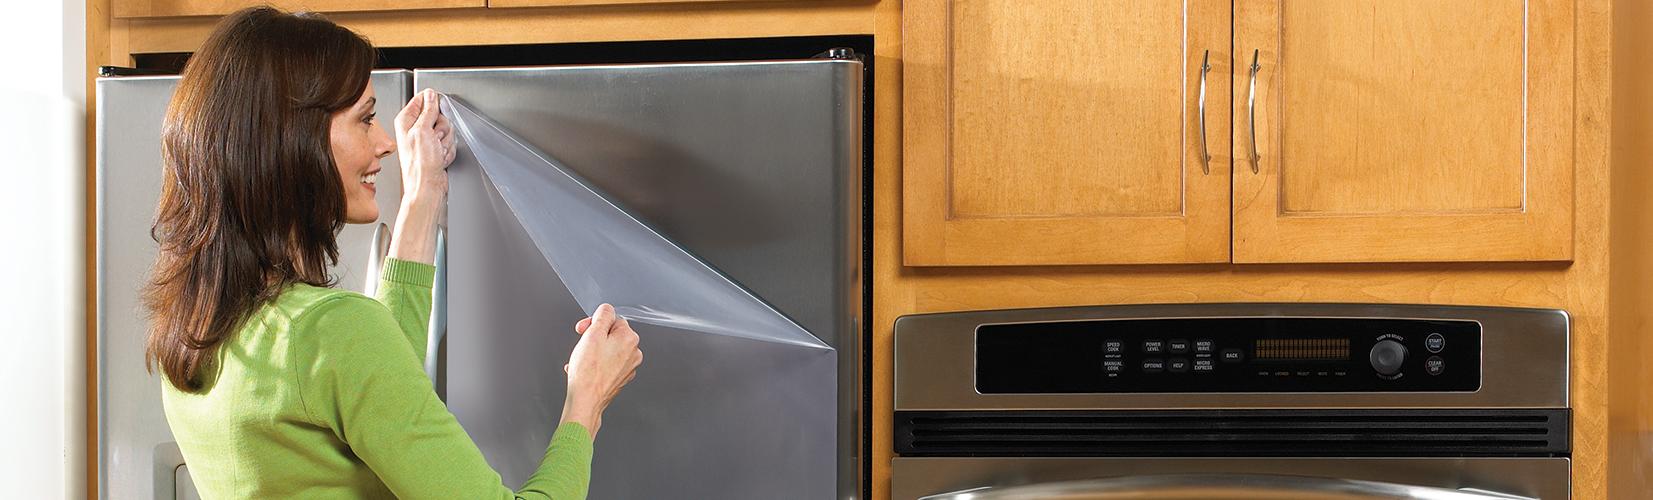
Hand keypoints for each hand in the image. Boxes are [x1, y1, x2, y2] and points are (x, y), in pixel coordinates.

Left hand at [393, 89, 455, 199]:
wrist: (428, 186)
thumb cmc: (420, 164)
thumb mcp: (423, 130)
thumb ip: (428, 110)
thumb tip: (431, 95)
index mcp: (406, 120)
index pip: (423, 98)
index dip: (434, 104)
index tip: (436, 113)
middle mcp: (414, 129)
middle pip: (438, 114)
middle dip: (442, 127)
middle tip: (436, 137)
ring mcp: (425, 139)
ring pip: (446, 129)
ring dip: (446, 141)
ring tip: (437, 150)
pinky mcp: (435, 149)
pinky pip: (449, 142)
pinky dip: (448, 150)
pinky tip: (440, 157)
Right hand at [561, 304, 643, 437]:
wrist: (586, 400)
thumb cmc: (588, 372)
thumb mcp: (592, 335)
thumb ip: (602, 317)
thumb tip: (606, 310)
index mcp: (630, 339)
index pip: (613, 320)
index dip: (595, 323)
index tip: (584, 329)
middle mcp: (633, 353)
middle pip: (611, 335)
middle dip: (593, 337)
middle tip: (581, 344)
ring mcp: (628, 367)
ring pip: (607, 350)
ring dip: (592, 351)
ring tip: (580, 360)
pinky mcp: (620, 378)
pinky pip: (607, 364)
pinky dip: (595, 364)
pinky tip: (583, 369)